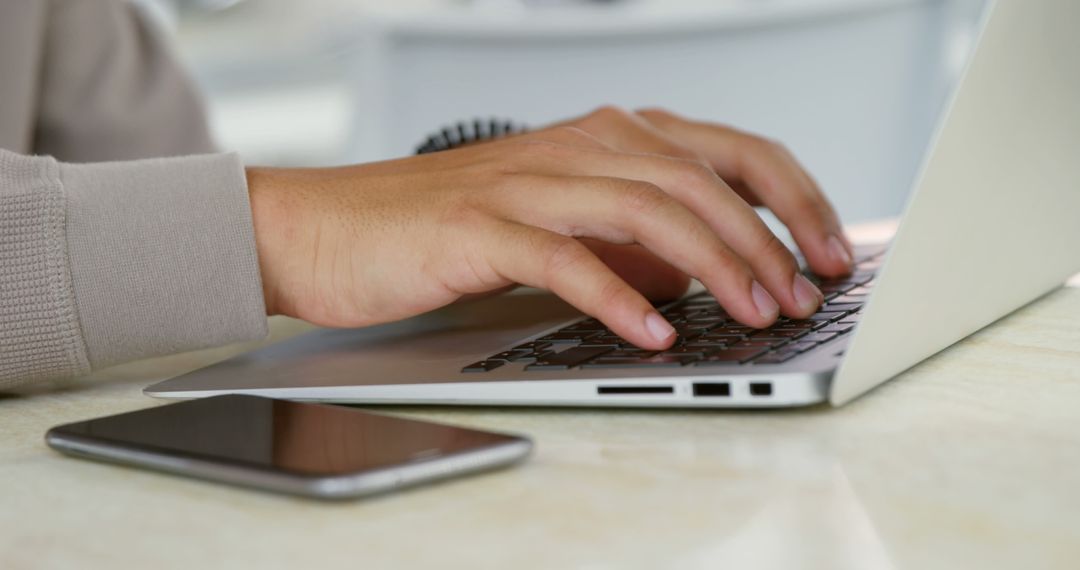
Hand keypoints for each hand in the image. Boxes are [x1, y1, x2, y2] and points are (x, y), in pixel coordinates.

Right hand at [247, 119, 838, 350]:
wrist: (333, 225)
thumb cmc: (447, 227)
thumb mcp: (562, 219)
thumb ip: (632, 231)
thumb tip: (709, 269)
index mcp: (603, 137)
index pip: (725, 150)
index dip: (790, 197)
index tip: (829, 250)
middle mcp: (575, 145)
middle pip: (697, 176)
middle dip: (764, 239)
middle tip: (799, 295)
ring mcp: (527, 181)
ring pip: (644, 207)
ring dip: (711, 263)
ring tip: (749, 314)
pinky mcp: (479, 226)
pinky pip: (562, 257)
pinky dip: (614, 295)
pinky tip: (649, 332)